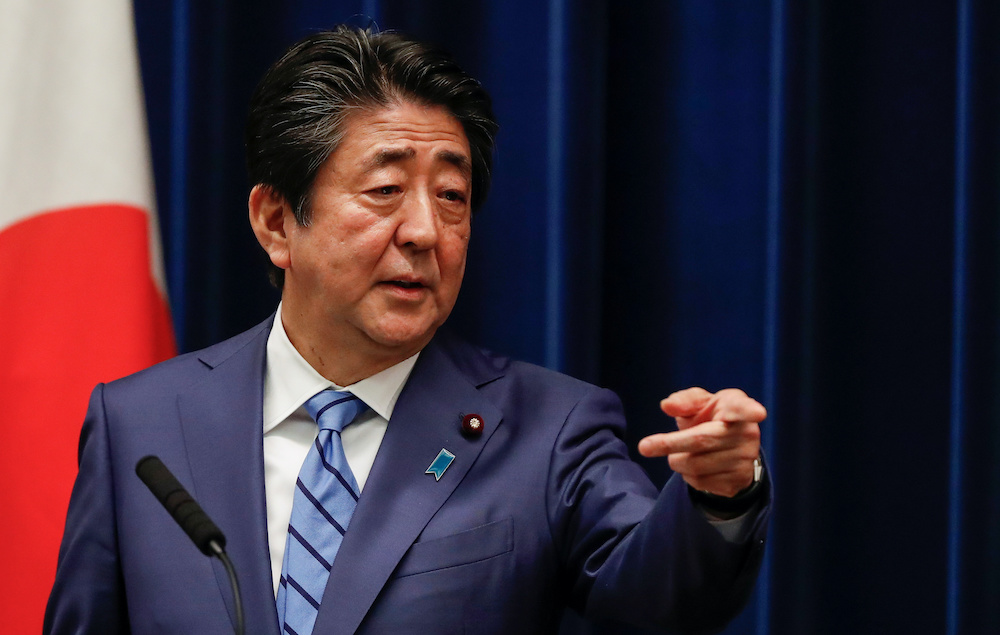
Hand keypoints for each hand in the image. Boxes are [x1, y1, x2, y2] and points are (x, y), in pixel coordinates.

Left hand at [637, 387, 763, 497]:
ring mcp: (745, 460)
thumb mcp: (699, 403)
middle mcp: (746, 434)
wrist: (731, 447)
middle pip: (702, 441)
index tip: (757, 413)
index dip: (749, 411)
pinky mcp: (739, 481)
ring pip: (696, 465)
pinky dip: (687, 475)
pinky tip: (694, 465)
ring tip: (680, 453)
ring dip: (677, 460)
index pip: (744, 409)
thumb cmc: (712, 417)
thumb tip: (667, 406)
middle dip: (671, 444)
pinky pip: (701, 482)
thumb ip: (684, 400)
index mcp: (737, 407)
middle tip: (644, 447)